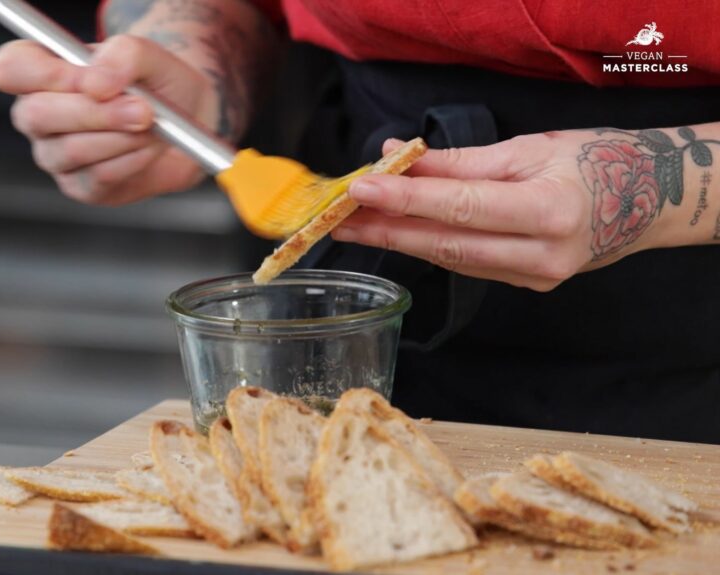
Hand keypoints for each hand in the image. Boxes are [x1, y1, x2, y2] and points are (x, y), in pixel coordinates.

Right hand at [0, 36, 217, 204]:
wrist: (189, 121)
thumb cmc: (159, 82)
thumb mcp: (150, 54)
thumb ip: (123, 54)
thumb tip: (97, 83)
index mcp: (39, 70)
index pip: (8, 69)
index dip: (44, 75)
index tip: (92, 80)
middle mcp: (37, 114)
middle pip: (37, 115)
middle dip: (96, 112)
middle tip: (143, 110)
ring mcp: (54, 154)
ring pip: (72, 150)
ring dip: (123, 136)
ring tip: (151, 124)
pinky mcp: (79, 187)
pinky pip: (99, 177)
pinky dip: (133, 159)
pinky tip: (149, 146)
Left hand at [332, 132, 659, 291]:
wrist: (651, 199)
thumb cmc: (595, 161)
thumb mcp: (529, 148)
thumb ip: (458, 161)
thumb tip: (396, 158)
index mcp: (550, 211)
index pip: (461, 208)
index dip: (405, 201)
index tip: (359, 190)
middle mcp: (544, 255)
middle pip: (447, 246)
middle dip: (386, 232)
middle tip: (336, 218)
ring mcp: (537, 278)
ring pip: (452, 261)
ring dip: (400, 241)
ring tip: (355, 224)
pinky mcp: (529, 286)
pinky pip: (468, 266)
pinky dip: (431, 247)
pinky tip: (398, 234)